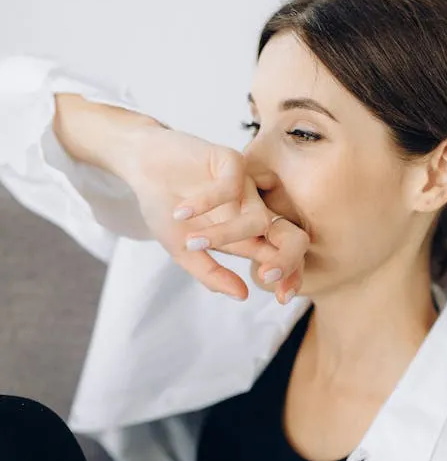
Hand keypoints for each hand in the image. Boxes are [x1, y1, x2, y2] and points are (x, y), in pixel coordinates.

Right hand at [118, 124, 307, 299]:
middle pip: (290, 237)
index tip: (282, 298)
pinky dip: (206, 202)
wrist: (142, 168)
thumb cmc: (166, 209)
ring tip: (193, 242)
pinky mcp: (232, 162)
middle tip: (268, 276)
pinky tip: (181, 211)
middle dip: (286, 258)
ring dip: (226, 233)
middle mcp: (251, 212)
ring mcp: (245, 188)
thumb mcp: (183, 250)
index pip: (279, 258)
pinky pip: (232, 186)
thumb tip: (243, 295)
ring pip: (258, 218)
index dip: (289, 277)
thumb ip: (211, 274)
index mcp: (245, 237)